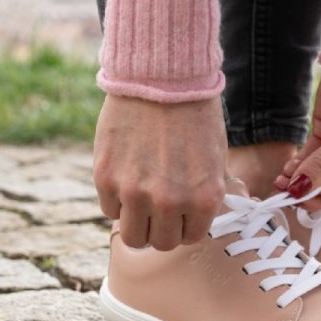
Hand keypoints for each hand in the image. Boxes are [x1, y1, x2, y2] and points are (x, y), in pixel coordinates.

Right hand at [93, 93, 226, 250]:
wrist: (162, 78)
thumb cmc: (194, 113)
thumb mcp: (214, 159)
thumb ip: (202, 193)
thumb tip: (191, 217)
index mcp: (203, 199)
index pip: (190, 237)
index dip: (184, 225)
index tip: (180, 212)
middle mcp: (170, 202)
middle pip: (160, 243)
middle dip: (161, 228)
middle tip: (159, 207)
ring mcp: (135, 192)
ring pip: (132, 236)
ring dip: (137, 222)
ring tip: (140, 200)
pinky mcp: (106, 178)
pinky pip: (110, 209)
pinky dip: (117, 201)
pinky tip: (125, 179)